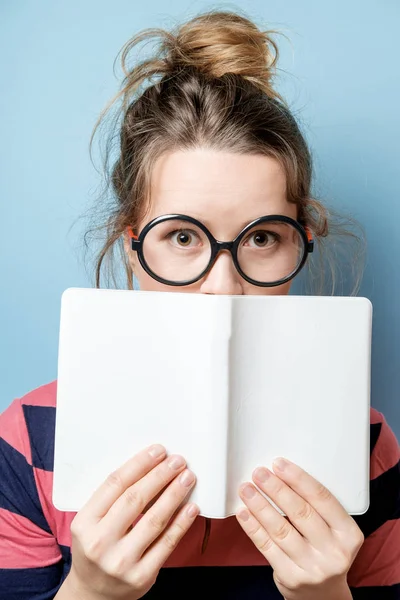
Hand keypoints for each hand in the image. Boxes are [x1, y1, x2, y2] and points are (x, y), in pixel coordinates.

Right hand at [64, 445, 197, 599]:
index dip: (139, 464)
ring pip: (154, 520)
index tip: (158, 450)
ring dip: (175, 494)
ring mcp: (121, 561)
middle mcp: (100, 542)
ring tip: (188, 478)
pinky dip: (182, 523)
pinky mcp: (141, 576)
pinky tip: (191, 507)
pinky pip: (166, 543)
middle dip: (160, 475)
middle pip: (135, 499)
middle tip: (178, 461)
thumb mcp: (91, 522)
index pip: (115, 484)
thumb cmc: (96, 547)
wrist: (93, 594)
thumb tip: (149, 466)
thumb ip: (112, 499)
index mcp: (84, 522)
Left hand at [236, 458, 363, 599]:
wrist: (323, 595)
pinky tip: (244, 512)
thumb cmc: (325, 552)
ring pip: (280, 529)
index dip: (298, 478)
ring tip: (247, 489)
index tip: (280, 464)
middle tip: (260, 473)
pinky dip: (252, 527)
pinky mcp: (290, 577)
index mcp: (348, 534)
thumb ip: (318, 508)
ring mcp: (312, 567)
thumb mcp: (335, 531)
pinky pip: (267, 546)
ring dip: (260, 505)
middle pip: (300, 512)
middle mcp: (333, 552)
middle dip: (276, 489)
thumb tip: (283, 475)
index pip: (322, 498)